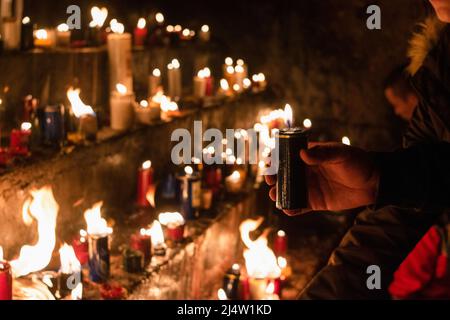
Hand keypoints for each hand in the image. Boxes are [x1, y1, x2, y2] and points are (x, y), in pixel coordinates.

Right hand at [265, 142, 379, 214]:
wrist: (373, 183)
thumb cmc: (357, 162)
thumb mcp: (341, 154)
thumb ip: (322, 154)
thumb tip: (303, 153)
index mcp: (309, 157)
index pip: (287, 156)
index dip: (275, 158)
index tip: (268, 161)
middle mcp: (306, 172)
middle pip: (284, 175)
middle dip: (273, 177)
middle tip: (269, 180)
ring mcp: (309, 187)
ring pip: (288, 191)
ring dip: (279, 193)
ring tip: (274, 195)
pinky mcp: (315, 202)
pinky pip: (299, 206)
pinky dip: (291, 208)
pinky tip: (287, 209)